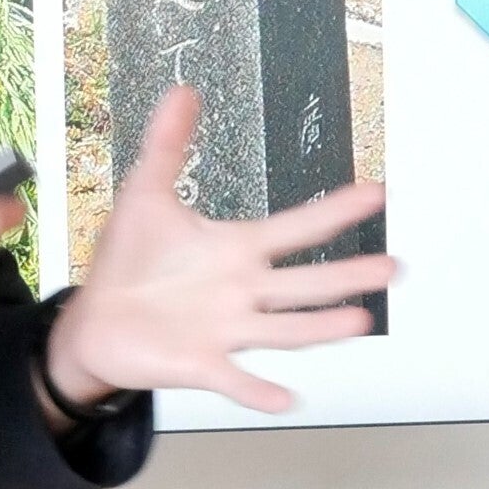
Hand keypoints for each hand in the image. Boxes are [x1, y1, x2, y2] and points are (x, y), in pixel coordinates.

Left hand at [47, 86, 391, 414]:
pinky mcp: (200, 364)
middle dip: (347, 275)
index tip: (375, 192)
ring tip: (359, 322)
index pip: (294, 227)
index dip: (334, 209)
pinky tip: (285, 396)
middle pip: (304, 284)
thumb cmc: (131, 262)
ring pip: (283, 331)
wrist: (96, 320)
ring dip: (320, 328)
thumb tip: (182, 91)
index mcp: (235, 250)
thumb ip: (168, 143)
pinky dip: (258, 390)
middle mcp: (241, 292)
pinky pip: (235, 379)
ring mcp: (225, 330)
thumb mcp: (146, 193)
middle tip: (392, 267)